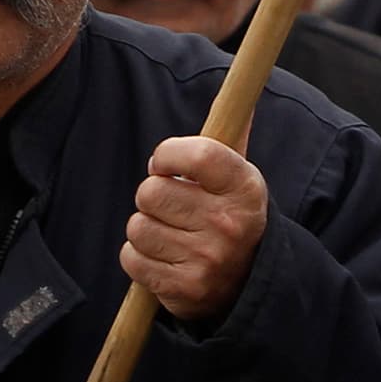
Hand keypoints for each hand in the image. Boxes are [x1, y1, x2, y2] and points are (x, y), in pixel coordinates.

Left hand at [126, 135, 268, 324]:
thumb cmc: (231, 214)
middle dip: (153, 196)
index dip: (167, 154)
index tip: (164, 163)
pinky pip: (131, 259)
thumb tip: (240, 91)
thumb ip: (232, 133)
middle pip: (151, 192)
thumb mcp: (239, 174)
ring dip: (145, 228)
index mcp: (245, 187)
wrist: (249, 282)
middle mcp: (229, 224)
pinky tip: (163, 256)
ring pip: (137, 226)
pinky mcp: (184, 290)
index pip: (194, 154)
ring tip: (170, 233)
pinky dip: (138, 257)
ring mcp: (207, 261)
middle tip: (172, 206)